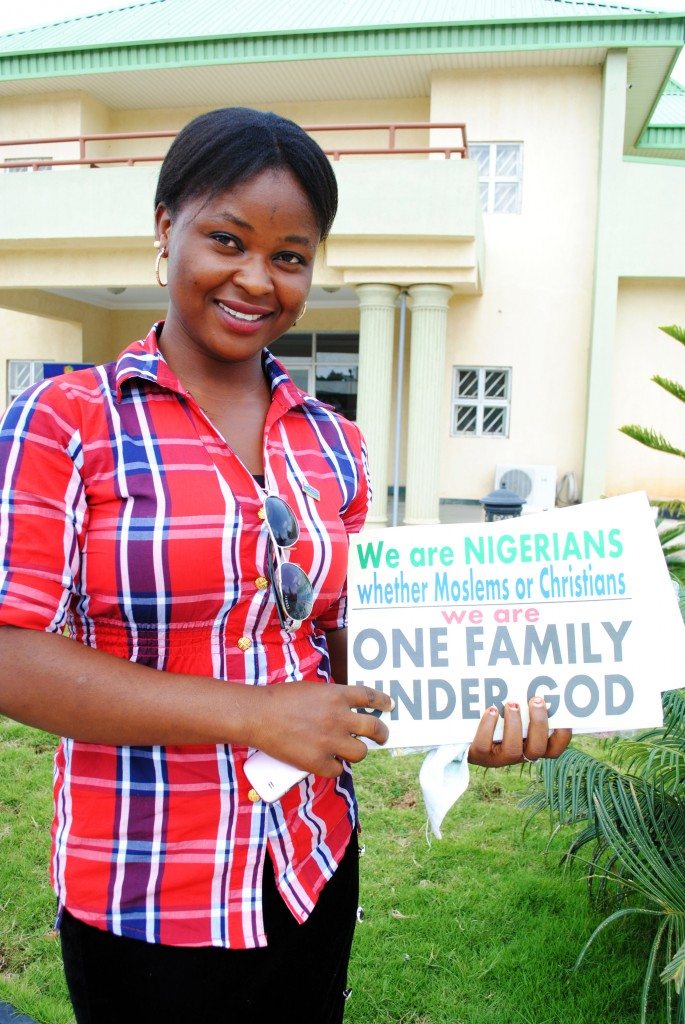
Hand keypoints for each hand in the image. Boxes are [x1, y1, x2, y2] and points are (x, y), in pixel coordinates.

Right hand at [252, 682, 392, 777]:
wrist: (258, 715)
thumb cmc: (280, 699)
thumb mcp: (312, 689)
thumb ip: (331, 698)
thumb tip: (345, 710)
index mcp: (336, 695)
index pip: (369, 697)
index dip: (382, 701)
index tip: (389, 705)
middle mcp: (338, 717)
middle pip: (373, 728)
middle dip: (382, 734)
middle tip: (382, 736)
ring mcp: (330, 740)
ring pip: (360, 752)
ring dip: (357, 752)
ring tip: (351, 751)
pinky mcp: (318, 761)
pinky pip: (338, 769)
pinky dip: (334, 767)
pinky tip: (329, 763)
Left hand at [468, 697, 571, 767]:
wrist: (463, 736)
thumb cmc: (497, 717)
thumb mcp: (514, 711)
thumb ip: (526, 700)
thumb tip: (540, 669)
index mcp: (531, 745)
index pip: (554, 749)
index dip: (562, 735)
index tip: (562, 714)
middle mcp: (519, 755)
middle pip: (537, 749)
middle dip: (539, 723)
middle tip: (536, 700)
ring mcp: (499, 758)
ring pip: (513, 750)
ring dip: (514, 725)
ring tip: (512, 703)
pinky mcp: (479, 755)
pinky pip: (484, 745)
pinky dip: (488, 726)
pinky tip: (491, 710)